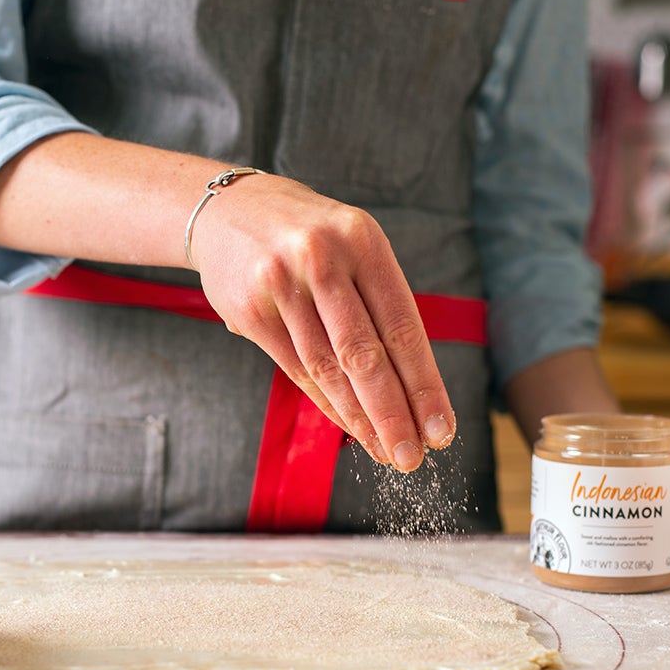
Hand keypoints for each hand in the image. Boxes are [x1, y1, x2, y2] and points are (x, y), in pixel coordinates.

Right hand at [189, 173, 454, 471]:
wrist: (227, 211)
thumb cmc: (310, 239)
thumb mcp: (352, 246)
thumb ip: (378, 302)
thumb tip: (414, 388)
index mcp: (362, 240)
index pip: (402, 325)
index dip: (424, 384)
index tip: (442, 429)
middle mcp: (322, 258)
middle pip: (365, 354)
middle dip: (393, 414)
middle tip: (413, 458)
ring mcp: (281, 283)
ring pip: (328, 368)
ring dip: (360, 418)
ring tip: (384, 452)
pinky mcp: (249, 310)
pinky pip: (296, 369)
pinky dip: (326, 403)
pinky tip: (349, 426)